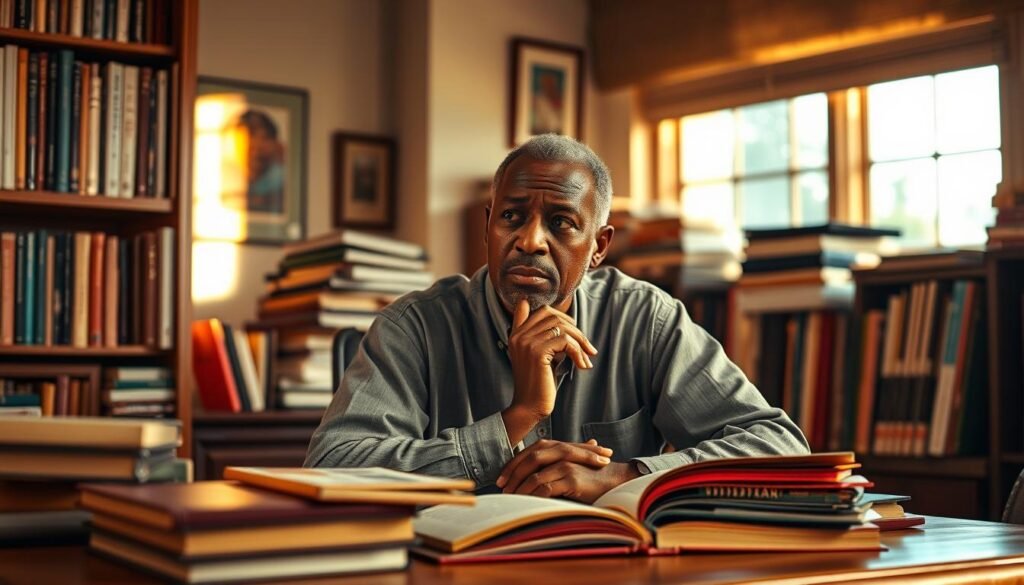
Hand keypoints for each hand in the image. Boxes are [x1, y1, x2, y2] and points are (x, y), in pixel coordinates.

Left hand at [497, 438, 611, 492]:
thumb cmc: (589, 476)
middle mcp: (560, 453)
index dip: (513, 465)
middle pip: (529, 461)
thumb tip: (529, 476)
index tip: (501, 478)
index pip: (528, 453)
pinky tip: (528, 503)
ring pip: (535, 476)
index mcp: (557, 447)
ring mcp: (566, 465)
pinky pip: (546, 488)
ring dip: (521, 489)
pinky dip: (534, 496)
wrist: (614, 480)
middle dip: (512, 475)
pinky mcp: (572, 480)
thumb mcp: (567, 467)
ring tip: (513, 499)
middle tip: (503, 489)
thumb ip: (551, 466)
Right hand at [502, 300, 597, 442]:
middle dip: (574, 328)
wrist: (529, 407)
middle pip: (552, 315)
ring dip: (580, 341)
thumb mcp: (541, 356)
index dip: (555, 314)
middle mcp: (518, 335)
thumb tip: (568, 323)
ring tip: (587, 356)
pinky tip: (582, 365)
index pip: (535, 308)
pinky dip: (578, 352)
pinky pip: (565, 341)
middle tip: (586, 346)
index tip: (571, 327)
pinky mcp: (537, 352)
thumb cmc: (539, 383)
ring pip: (562, 327)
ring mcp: (526, 342)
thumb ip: (545, 338)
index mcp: (516, 334)